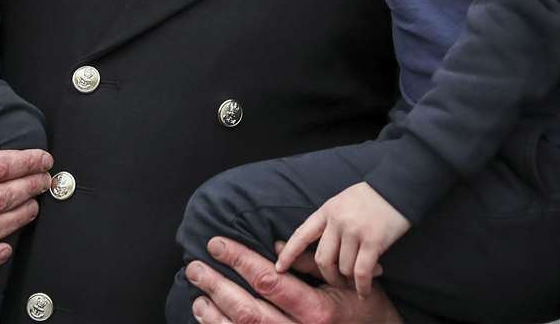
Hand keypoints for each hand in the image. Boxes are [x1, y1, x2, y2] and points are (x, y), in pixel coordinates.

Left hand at [187, 237, 401, 323]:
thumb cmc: (365, 309)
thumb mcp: (344, 283)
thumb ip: (310, 266)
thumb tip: (276, 248)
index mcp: (315, 311)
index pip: (268, 281)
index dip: (240, 260)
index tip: (218, 244)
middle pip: (247, 311)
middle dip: (217, 286)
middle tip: (195, 267)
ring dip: (215, 315)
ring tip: (197, 295)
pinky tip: (211, 320)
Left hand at [277, 183, 409, 296]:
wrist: (399, 186)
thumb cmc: (371, 196)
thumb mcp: (343, 201)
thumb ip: (330, 219)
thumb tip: (314, 242)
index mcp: (327, 210)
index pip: (302, 234)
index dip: (289, 253)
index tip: (279, 269)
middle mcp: (337, 220)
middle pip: (323, 259)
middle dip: (329, 276)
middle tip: (338, 281)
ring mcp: (355, 230)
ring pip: (343, 267)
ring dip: (350, 279)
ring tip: (357, 282)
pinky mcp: (373, 241)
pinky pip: (361, 272)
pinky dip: (361, 286)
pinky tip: (364, 291)